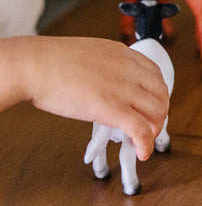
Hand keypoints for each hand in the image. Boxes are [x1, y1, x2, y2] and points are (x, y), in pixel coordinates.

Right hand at [0, 36, 168, 160]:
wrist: (36, 65)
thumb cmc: (52, 61)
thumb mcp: (92, 53)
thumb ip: (107, 66)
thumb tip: (107, 83)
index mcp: (124, 54)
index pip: (155, 74)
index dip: (158, 93)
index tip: (152, 104)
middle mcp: (129, 70)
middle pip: (161, 93)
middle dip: (160, 112)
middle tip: (151, 125)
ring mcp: (123, 89)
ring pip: (157, 111)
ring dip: (155, 129)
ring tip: (145, 139)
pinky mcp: (113, 109)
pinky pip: (140, 130)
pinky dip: (146, 144)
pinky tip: (143, 152)